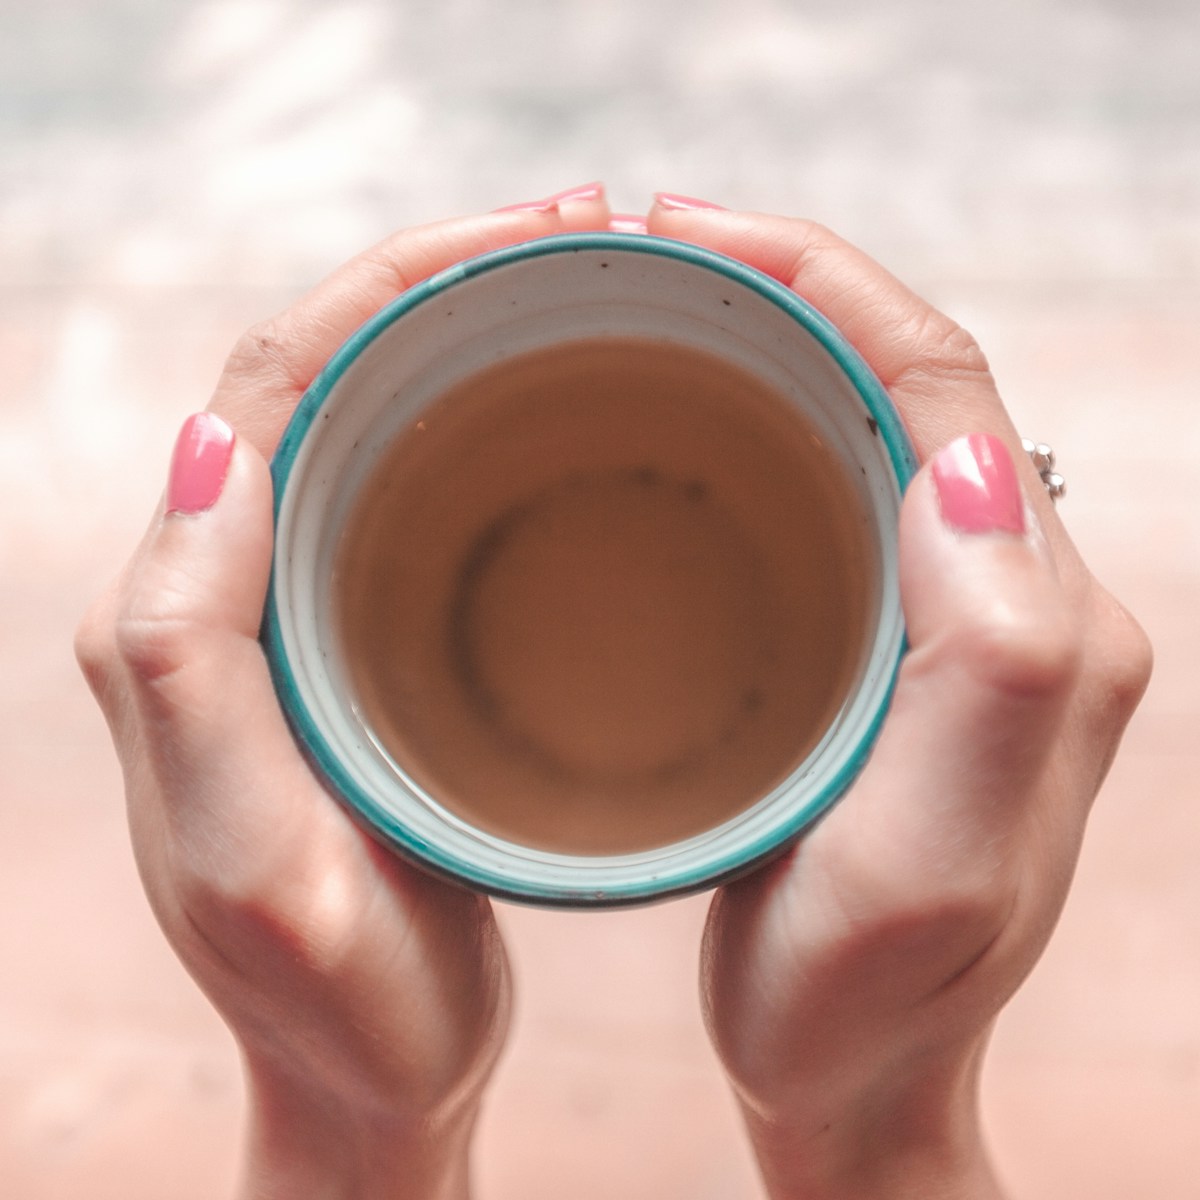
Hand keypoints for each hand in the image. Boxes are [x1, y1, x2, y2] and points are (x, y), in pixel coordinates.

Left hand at [75, 186, 612, 1199]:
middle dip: (450, 277)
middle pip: (329, 371)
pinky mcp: (368, 642)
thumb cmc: (327, 992)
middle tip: (591, 237)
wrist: (368, 1074)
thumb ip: (194, 666)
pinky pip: (418, 491)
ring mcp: (304, 609)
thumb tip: (211, 440)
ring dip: (474, 336)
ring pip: (379, 418)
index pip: (275, 378)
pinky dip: (490, 424)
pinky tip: (572, 418)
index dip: (393, 280)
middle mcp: (231, 589)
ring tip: (595, 297)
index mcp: (187, 612)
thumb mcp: (249, 858)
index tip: (532, 234)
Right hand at [646, 200, 1151, 1198]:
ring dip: (776, 341)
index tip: (693, 232)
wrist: (855, 1079)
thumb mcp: (932, 862)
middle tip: (655, 246)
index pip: (942, 383)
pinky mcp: (892, 648)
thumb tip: (959, 461)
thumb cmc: (868, 994)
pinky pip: (837, 492)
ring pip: (872, 423)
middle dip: (791, 282)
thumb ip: (994, 672)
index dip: (824, 280)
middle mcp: (1016, 602)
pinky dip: (761, 424)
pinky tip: (684, 428)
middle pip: (912, 378)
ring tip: (659, 307)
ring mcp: (953, 621)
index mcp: (1038, 626)